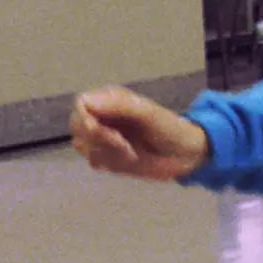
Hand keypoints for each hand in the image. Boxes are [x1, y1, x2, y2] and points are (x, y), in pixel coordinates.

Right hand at [71, 86, 209, 181]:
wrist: (185, 155)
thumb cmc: (169, 128)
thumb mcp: (148, 114)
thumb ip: (120, 106)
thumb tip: (87, 101)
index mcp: (110, 99)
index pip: (82, 104)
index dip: (86, 119)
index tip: (102, 132)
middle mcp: (102, 115)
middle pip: (76, 125)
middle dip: (98, 139)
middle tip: (125, 147)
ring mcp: (103, 137)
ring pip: (82, 145)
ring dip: (105, 153)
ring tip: (131, 153)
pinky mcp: (107, 156)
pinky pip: (93, 161)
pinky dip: (109, 163)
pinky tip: (128, 161)